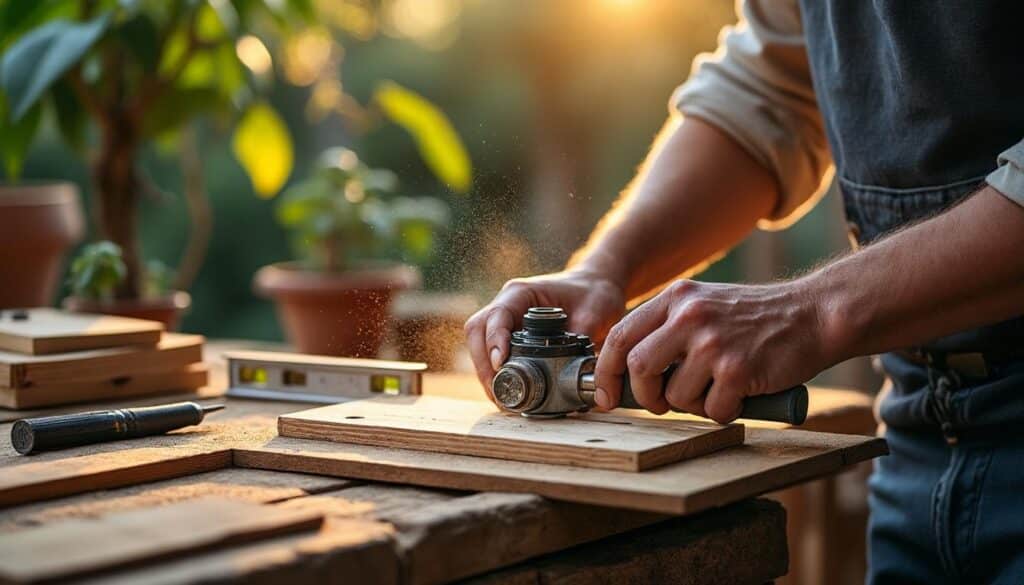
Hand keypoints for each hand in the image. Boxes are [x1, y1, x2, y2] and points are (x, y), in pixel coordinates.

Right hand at [465, 270, 625, 396]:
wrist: (595, 289)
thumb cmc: (593, 294)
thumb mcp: (595, 313)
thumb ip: (582, 336)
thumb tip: (573, 369)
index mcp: (521, 293)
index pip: (497, 314)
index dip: (495, 340)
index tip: (501, 364)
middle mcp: (507, 304)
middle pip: (477, 331)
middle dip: (483, 364)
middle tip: (499, 392)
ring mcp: (505, 320)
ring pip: (479, 345)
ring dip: (486, 373)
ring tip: (502, 399)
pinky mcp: (509, 336)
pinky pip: (490, 354)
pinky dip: (495, 375)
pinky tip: (507, 393)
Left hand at [593, 279, 832, 422]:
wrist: (814, 314)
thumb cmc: (755, 319)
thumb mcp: (703, 305)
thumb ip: (666, 329)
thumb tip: (627, 374)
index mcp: (676, 298)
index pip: (620, 336)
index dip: (607, 372)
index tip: (607, 397)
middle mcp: (690, 315)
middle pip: (639, 367)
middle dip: (645, 396)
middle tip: (662, 403)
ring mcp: (714, 342)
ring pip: (676, 396)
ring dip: (694, 405)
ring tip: (717, 389)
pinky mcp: (739, 369)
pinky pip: (713, 411)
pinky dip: (725, 411)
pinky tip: (741, 393)